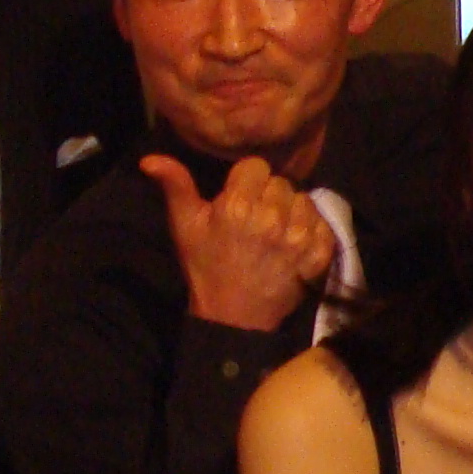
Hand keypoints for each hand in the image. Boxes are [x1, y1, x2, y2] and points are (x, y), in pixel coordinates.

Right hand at [142, 155, 337, 333]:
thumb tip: (149, 158)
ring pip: (303, 199)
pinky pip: (323, 222)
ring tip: (275, 229)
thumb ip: (175, 185)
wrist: (234, 315)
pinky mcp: (318, 253)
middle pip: (280, 182)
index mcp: (237, 205)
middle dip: (268, 194)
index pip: (256, 166)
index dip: (247, 180)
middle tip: (256, 216)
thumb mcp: (185, 225)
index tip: (240, 197)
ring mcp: (298, 236)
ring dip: (291, 210)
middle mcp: (271, 217)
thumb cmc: (207, 266)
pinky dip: (311, 229)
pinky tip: (293, 242)